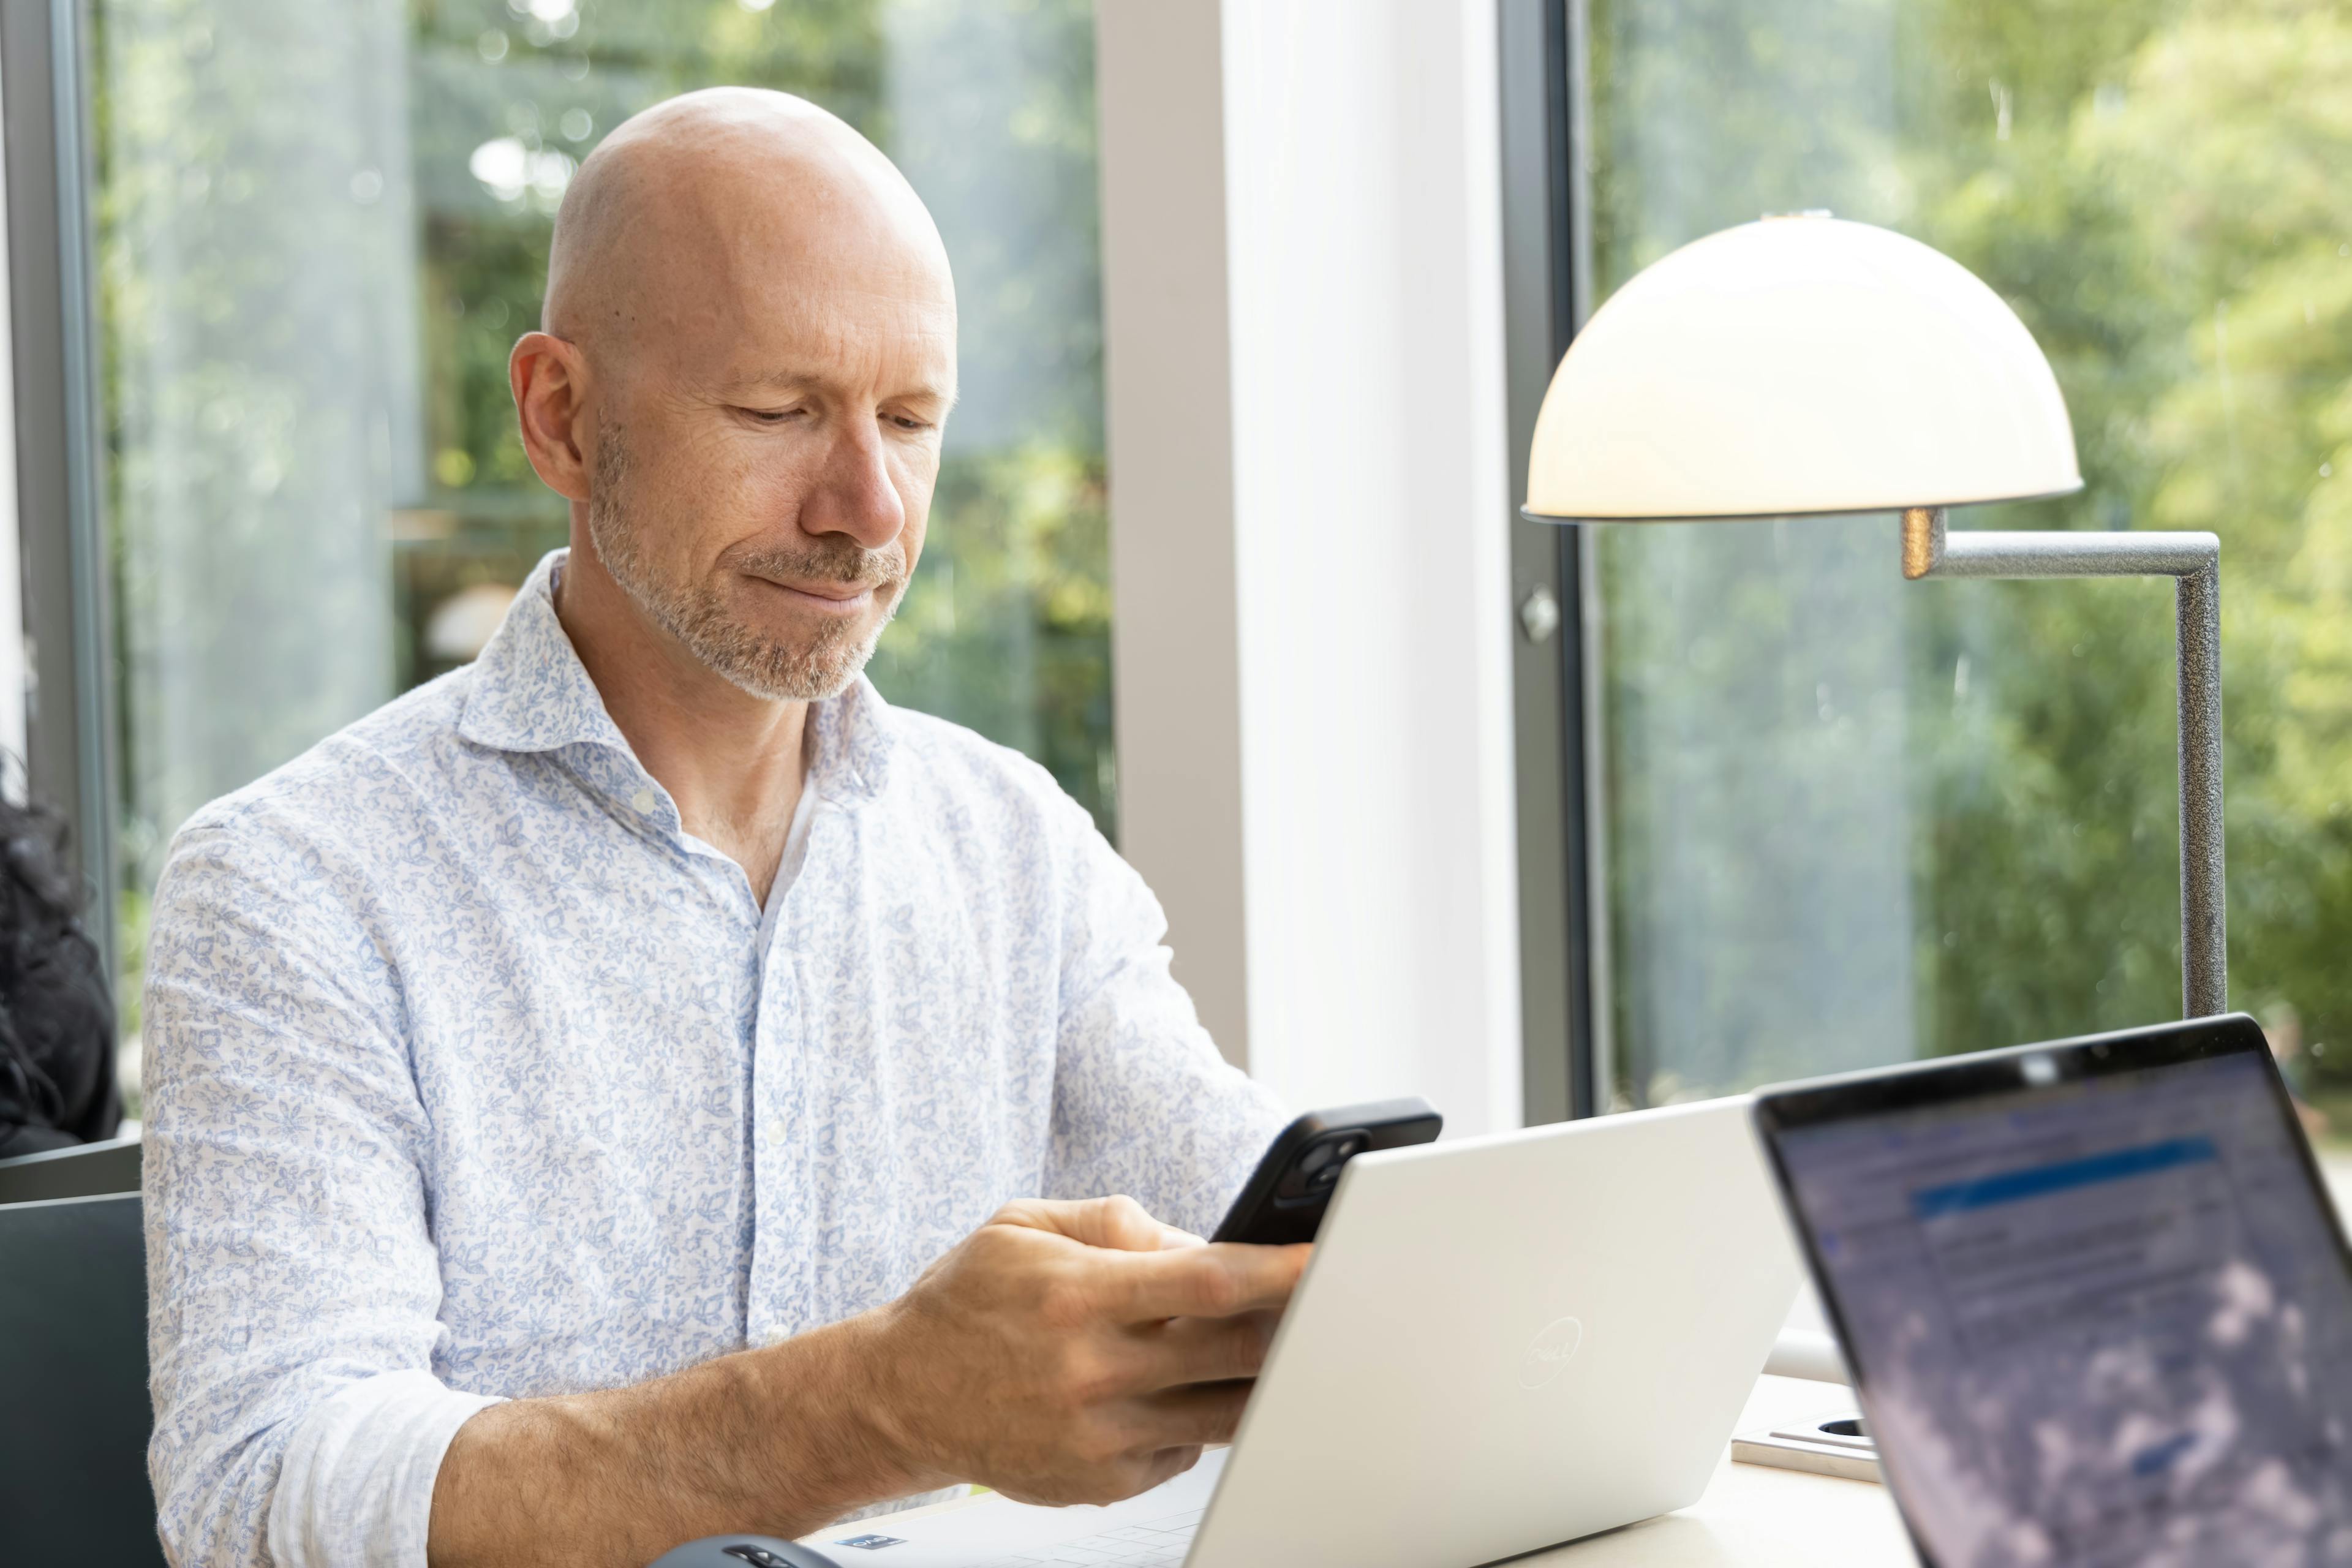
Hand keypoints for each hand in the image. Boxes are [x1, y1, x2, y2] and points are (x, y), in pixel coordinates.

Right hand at [859, 1195, 1309, 1505]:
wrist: (900, 1395)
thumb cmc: (966, 1302)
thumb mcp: (1023, 1225)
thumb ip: (1115, 1221)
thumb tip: (1196, 1239)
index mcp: (1078, 1294)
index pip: (1207, 1281)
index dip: (1278, 1272)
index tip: (1324, 1260)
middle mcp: (1091, 1371)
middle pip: (1233, 1354)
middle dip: (1290, 1328)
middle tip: (1319, 1305)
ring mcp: (1099, 1436)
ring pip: (1222, 1412)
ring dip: (1255, 1380)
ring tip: (1256, 1348)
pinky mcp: (1101, 1481)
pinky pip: (1184, 1449)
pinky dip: (1194, 1416)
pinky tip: (1167, 1390)